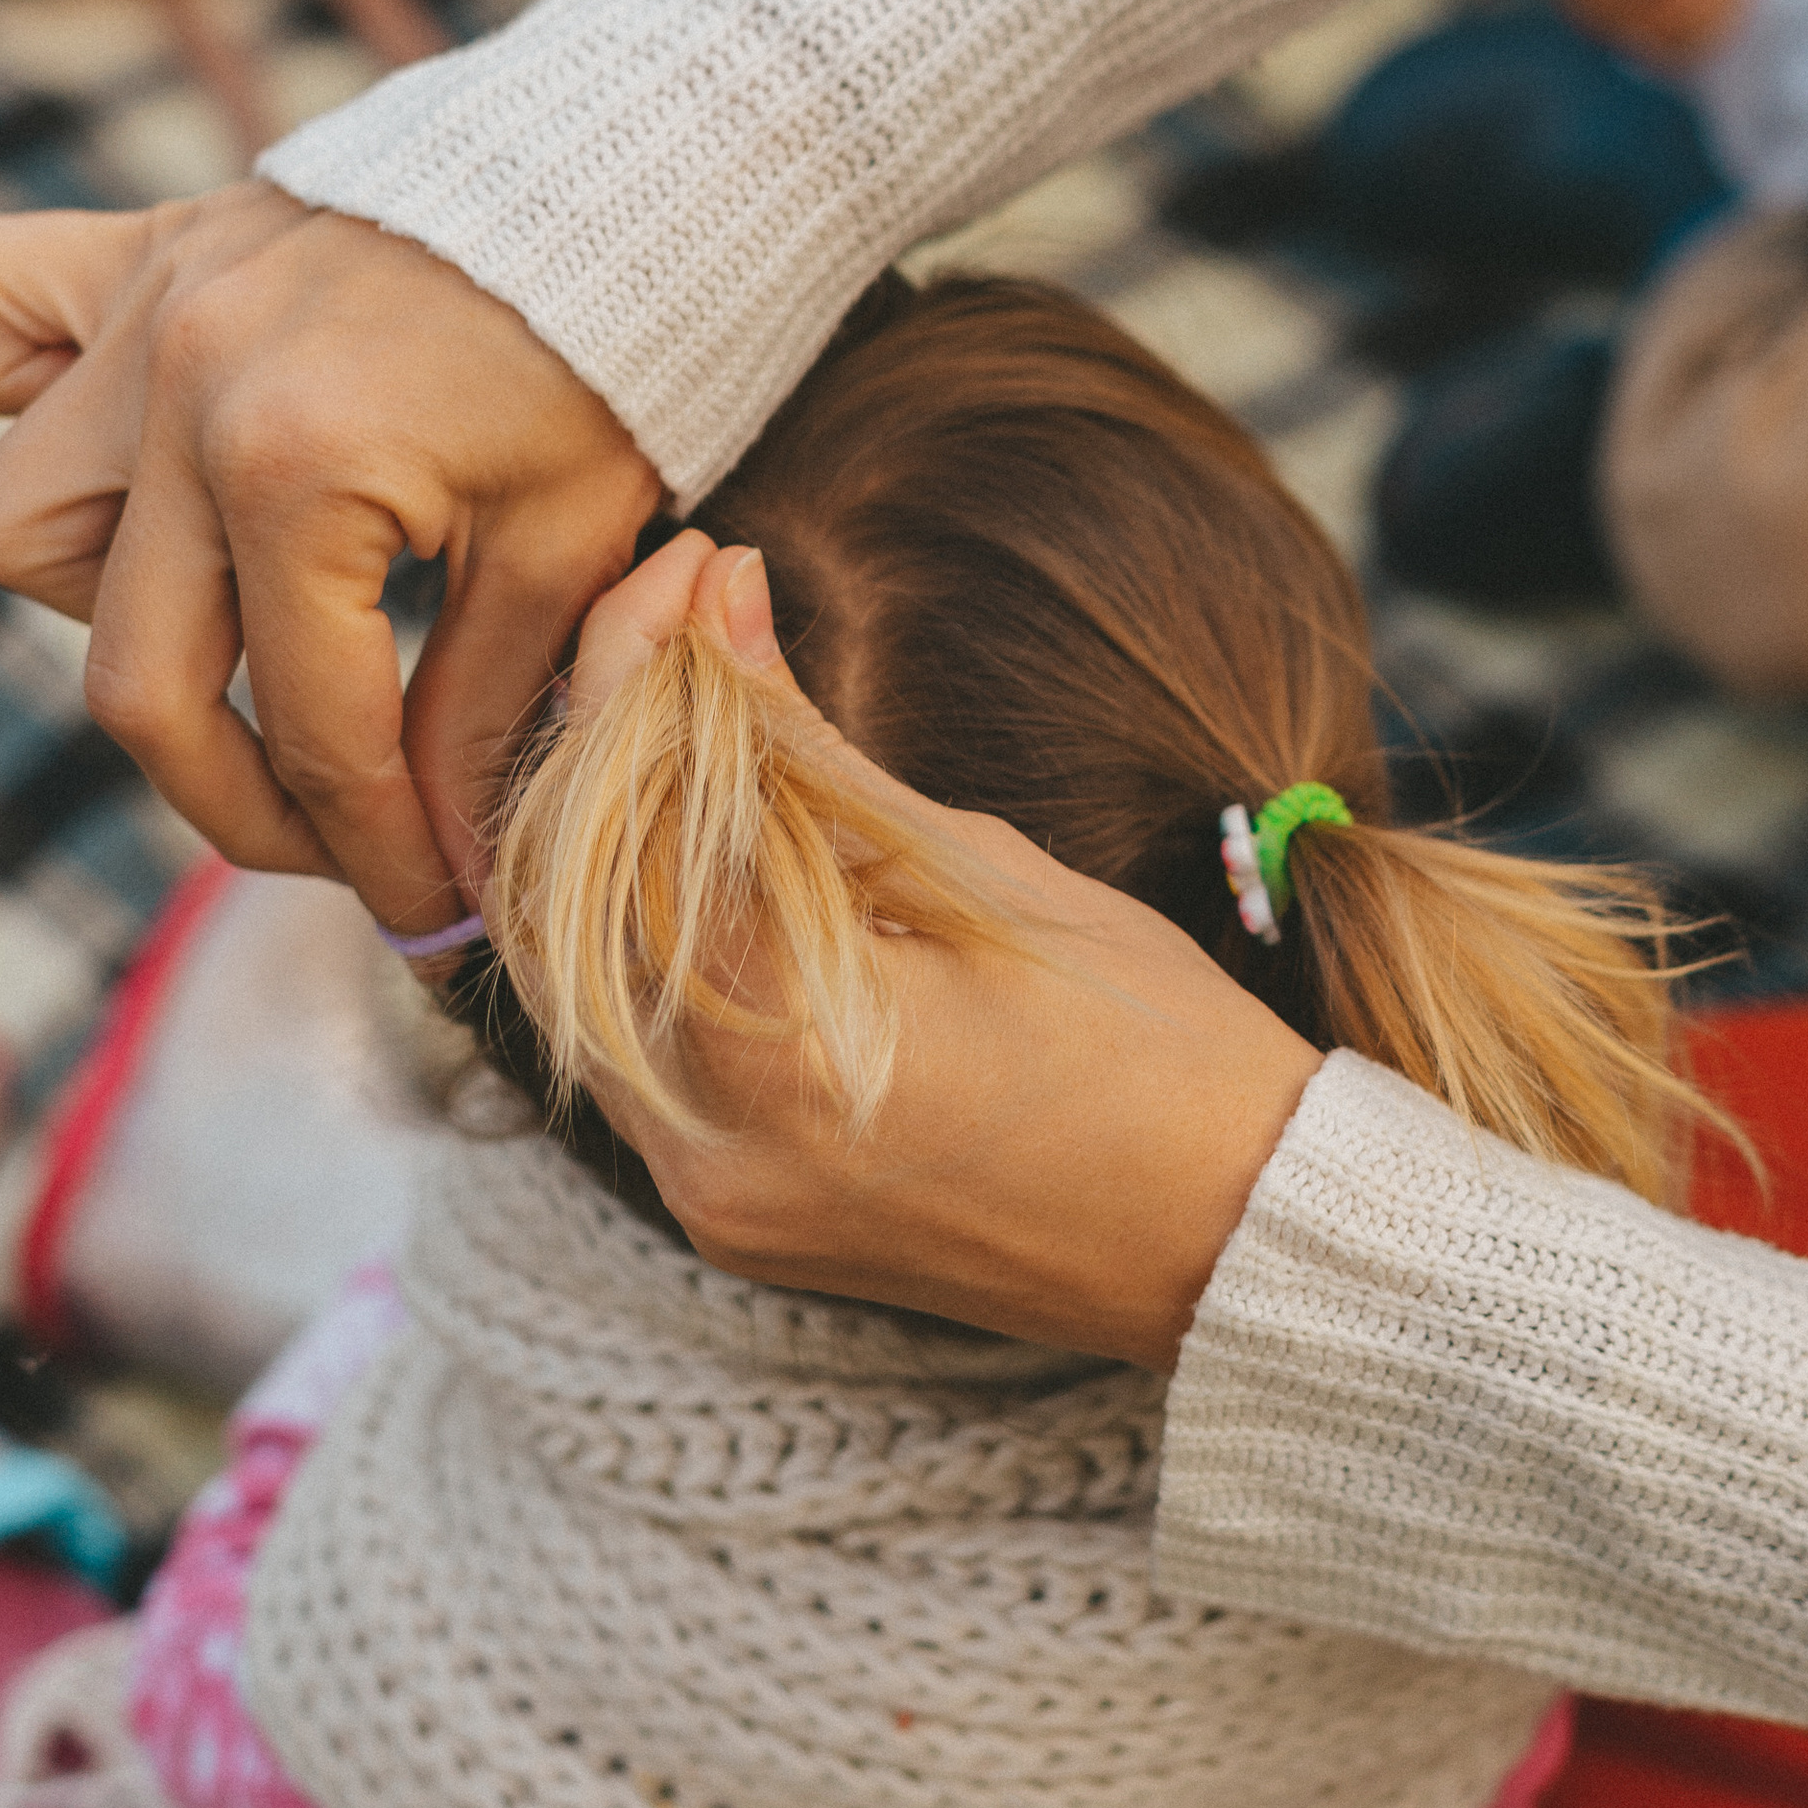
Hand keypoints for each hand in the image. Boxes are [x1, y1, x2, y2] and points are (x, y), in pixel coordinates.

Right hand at [0, 189, 658, 928]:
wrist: (628, 160)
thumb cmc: (623, 351)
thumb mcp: (576, 549)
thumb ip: (483, 711)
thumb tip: (441, 865)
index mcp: (301, 467)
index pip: (312, 729)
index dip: (374, 849)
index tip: (430, 910)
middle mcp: (183, 387)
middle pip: (134, 680)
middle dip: (238, 798)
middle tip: (338, 832)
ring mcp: (146, 312)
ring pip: (23, 522)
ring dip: (117, 607)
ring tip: (244, 622)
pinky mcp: (146, 250)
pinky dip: (34, 391)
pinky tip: (148, 450)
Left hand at [555, 534, 1322, 1367]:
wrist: (1243, 1237)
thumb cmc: (1156, 1048)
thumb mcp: (987, 869)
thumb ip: (812, 749)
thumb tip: (716, 602)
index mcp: (787, 1062)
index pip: (630, 829)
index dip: (635, 672)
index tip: (687, 571)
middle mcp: (717, 1156)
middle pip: (564, 914)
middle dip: (600, 749)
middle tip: (673, 629)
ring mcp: (717, 1207)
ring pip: (584, 991)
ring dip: (616, 845)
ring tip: (692, 719)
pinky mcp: (736, 1223)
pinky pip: (643, 1062)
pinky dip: (655, 943)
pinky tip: (712, 850)